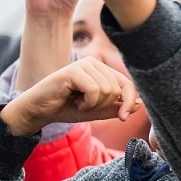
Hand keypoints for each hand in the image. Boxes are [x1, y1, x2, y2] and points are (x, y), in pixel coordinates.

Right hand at [1, 57, 141, 136]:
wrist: (40, 111)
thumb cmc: (67, 108)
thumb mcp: (97, 111)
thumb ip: (116, 107)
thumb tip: (140, 104)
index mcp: (101, 70)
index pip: (127, 83)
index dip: (130, 101)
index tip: (123, 117)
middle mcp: (94, 63)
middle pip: (117, 88)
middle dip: (104, 105)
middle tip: (86, 106)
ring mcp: (83, 65)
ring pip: (107, 90)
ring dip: (94, 104)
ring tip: (79, 102)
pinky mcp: (73, 71)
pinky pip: (94, 90)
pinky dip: (87, 102)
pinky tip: (74, 100)